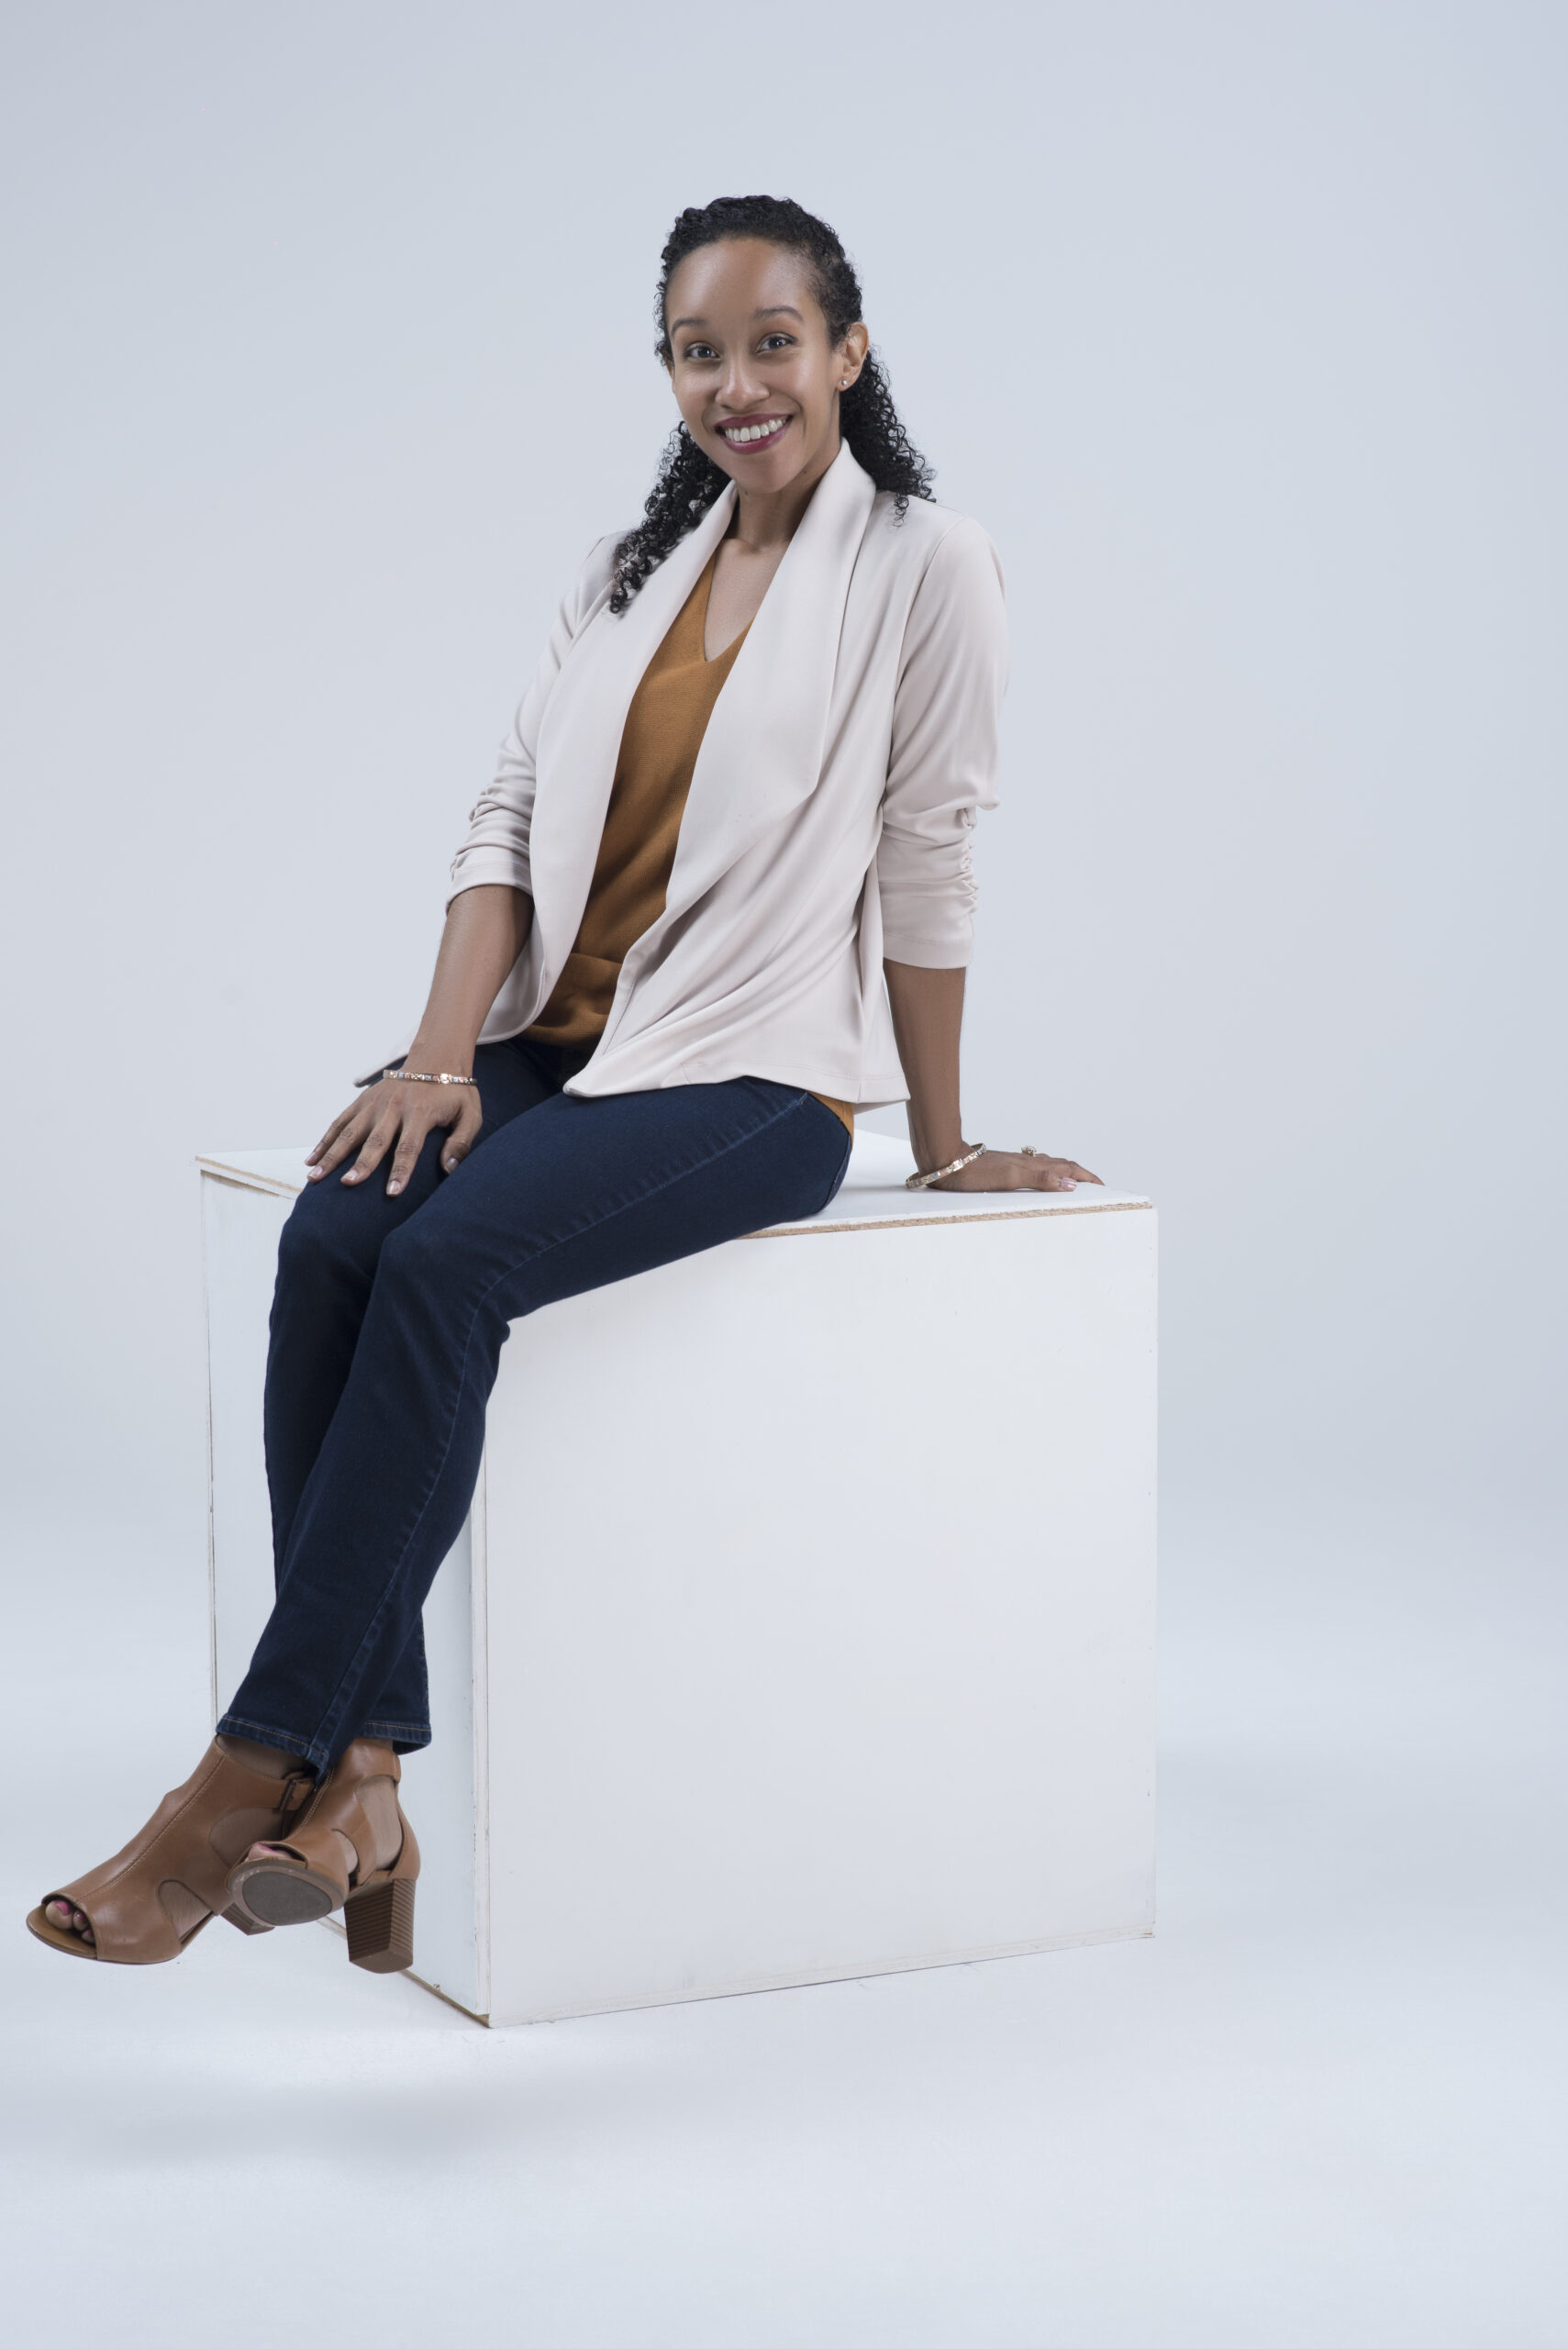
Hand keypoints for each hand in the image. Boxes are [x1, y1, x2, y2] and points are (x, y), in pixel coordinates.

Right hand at [306, 1074, 483, 1195]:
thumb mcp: (470, 1115)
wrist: (436, 1057)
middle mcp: (394, 1107)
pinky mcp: (363, 1100)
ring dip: (332, 1154)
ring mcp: (375, 1103)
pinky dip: (325, 1140)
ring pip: (350, 1131)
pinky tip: (312, 1160)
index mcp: (421, 1112)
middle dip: (361, 1164)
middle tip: (348, 1184)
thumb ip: (462, 1142)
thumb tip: (449, 1169)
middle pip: (375, 1140)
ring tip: (315, 1177)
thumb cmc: (454, 1092)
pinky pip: (340, 1122)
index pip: (409, 1147)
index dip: (401, 1170)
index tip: (392, 1192)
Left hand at [931, 1146, 1101, 1194]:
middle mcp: (1028, 1162)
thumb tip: (1072, 1183)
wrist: (946, 1162)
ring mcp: (1016, 1163)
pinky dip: (1047, 1172)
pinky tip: (1040, 1176)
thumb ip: (1040, 1180)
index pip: (1070, 1169)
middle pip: (1063, 1164)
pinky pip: (1035, 1168)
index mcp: (1034, 1166)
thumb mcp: (1010, 1179)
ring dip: (1066, 1171)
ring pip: (1049, 1165)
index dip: (1088, 1177)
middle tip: (1095, 1184)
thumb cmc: (974, 1174)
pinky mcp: (1005, 1166)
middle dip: (1082, 1174)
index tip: (1104, 1186)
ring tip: (1075, 1180)